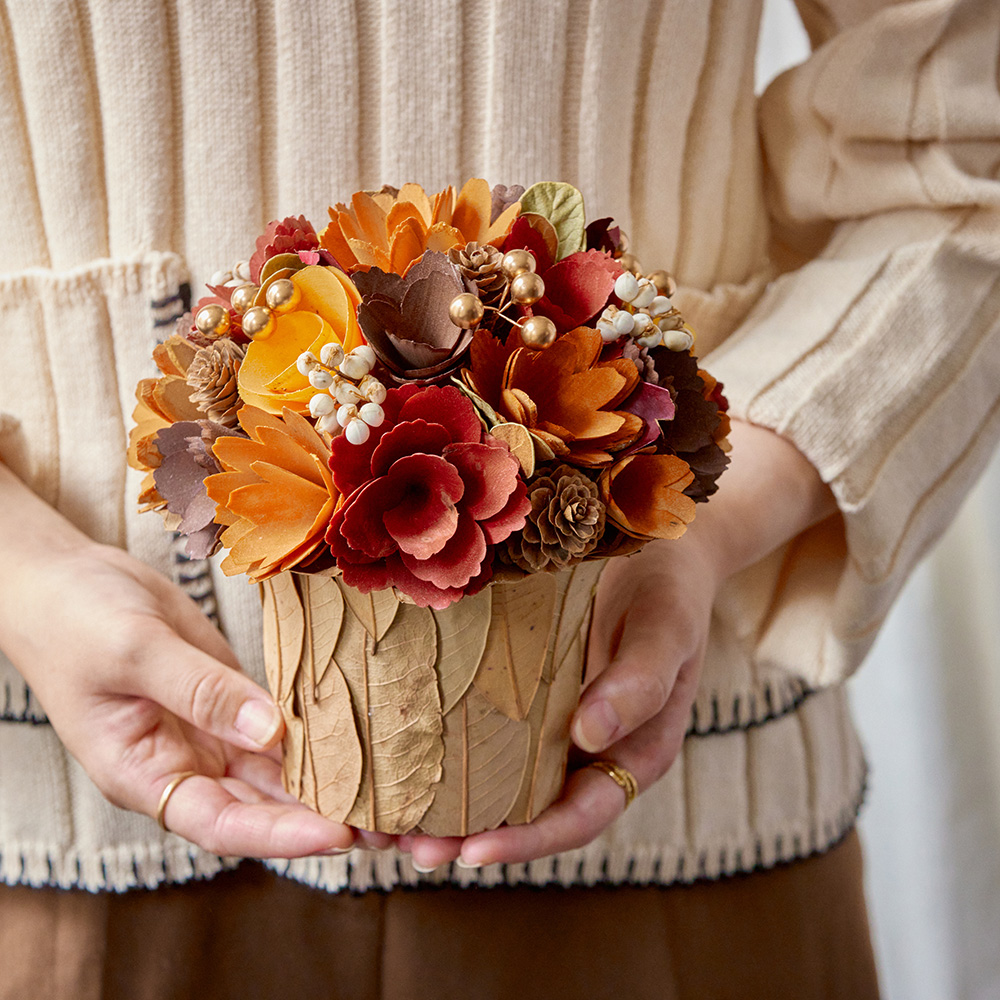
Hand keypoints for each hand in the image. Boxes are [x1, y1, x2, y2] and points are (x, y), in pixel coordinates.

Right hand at [0, 467, 355, 857]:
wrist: (66, 580)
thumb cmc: (76, 620)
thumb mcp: (134, 652)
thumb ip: (199, 691)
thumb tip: (270, 731)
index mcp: (145, 775)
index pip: (222, 824)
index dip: (282, 836)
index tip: (340, 834)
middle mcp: (185, 765)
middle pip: (263, 808)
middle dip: (325, 819)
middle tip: (391, 824)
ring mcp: (211, 732)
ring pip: (279, 771)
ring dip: (332, 782)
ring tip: (393, 790)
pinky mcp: (232, 698)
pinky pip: (282, 724)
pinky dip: (320, 732)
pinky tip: (364, 734)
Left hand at [399, 419, 837, 869]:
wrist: (656, 545)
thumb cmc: (672, 590)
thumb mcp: (667, 631)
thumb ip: (641, 682)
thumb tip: (590, 736)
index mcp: (630, 754)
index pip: (578, 815)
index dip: (529, 840)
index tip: (474, 853)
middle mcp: (584, 748)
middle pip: (524, 809)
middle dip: (466, 834)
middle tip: (405, 845)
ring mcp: (548, 718)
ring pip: (494, 774)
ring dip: (442, 799)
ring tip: (383, 816)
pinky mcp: (519, 685)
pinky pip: (480, 720)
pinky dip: (441, 740)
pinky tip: (397, 743)